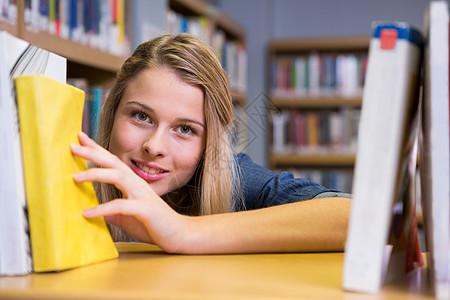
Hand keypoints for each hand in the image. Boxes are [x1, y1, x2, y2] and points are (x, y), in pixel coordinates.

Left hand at [71, 131, 186, 251]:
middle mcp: (137, 184)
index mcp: (133, 183)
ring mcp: (142, 195)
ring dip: (96, 174)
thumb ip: (114, 214)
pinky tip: (87, 214)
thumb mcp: (128, 218)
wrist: (179, 234)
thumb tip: (98, 214)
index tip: (80, 139)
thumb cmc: (155, 225)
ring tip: (75, 177)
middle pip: (113, 162)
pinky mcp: (145, 209)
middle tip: (73, 146)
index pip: (113, 161)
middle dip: (93, 153)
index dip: (97, 149)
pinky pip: (121, 206)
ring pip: (118, 176)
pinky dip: (103, 209)